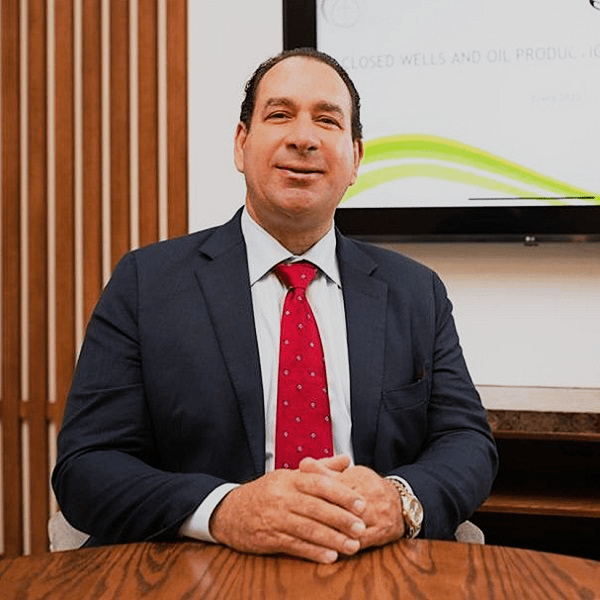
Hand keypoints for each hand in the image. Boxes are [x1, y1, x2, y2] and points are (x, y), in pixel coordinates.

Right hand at [209, 457, 366, 563]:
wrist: (229, 511)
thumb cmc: (265, 492)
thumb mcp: (288, 475)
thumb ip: (320, 468)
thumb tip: (346, 460)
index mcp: (289, 478)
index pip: (320, 484)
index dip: (342, 494)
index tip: (361, 503)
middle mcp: (282, 496)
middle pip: (316, 507)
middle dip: (341, 518)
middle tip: (362, 527)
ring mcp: (275, 517)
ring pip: (308, 528)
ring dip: (332, 539)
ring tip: (352, 546)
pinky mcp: (268, 537)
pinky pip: (295, 545)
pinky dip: (313, 551)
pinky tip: (330, 556)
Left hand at [299, 459, 404, 549]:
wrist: (401, 504)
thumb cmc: (369, 487)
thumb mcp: (350, 474)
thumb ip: (324, 470)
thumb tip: (303, 464)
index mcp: (359, 479)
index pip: (334, 484)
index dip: (315, 489)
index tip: (296, 494)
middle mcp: (368, 496)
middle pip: (341, 505)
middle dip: (319, 513)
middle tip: (298, 518)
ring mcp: (375, 516)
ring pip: (349, 525)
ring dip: (330, 531)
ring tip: (309, 535)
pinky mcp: (379, 534)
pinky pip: (359, 542)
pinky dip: (342, 546)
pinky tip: (327, 549)